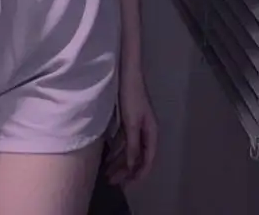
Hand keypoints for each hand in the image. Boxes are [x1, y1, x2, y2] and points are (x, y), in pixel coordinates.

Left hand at [104, 67, 157, 190]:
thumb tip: (132, 165)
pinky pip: (123, 140)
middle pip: (137, 156)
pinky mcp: (127, 120)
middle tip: (112, 181)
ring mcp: (136, 125)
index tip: (127, 186)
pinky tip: (107, 157)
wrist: (126, 72)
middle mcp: (146, 131)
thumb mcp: (131, 122)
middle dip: (126, 170)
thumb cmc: (131, 96)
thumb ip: (133, 144)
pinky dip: (116, 149)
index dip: (139, 174)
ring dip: (119, 161)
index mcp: (151, 132)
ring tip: (107, 173)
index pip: (148, 159)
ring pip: (129, 149)